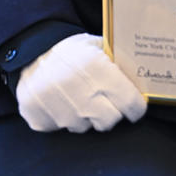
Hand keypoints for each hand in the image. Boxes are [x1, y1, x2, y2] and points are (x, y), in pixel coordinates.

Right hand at [15, 33, 145, 132]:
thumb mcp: (99, 46)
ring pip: (83, 126)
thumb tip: (145, 80)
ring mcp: (56, 107)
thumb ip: (120, 64)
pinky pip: (60, 128)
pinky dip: (62, 118)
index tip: (137, 107)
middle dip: (112, 112)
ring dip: (85, 116)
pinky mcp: (38, 118)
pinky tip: (60, 102)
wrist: (31, 50)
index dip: (137, 108)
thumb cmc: (73, 49)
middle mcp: (78, 91)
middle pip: (109, 120)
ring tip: (79, 97)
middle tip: (106, 101)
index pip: (130, 103)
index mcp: (98, 69)